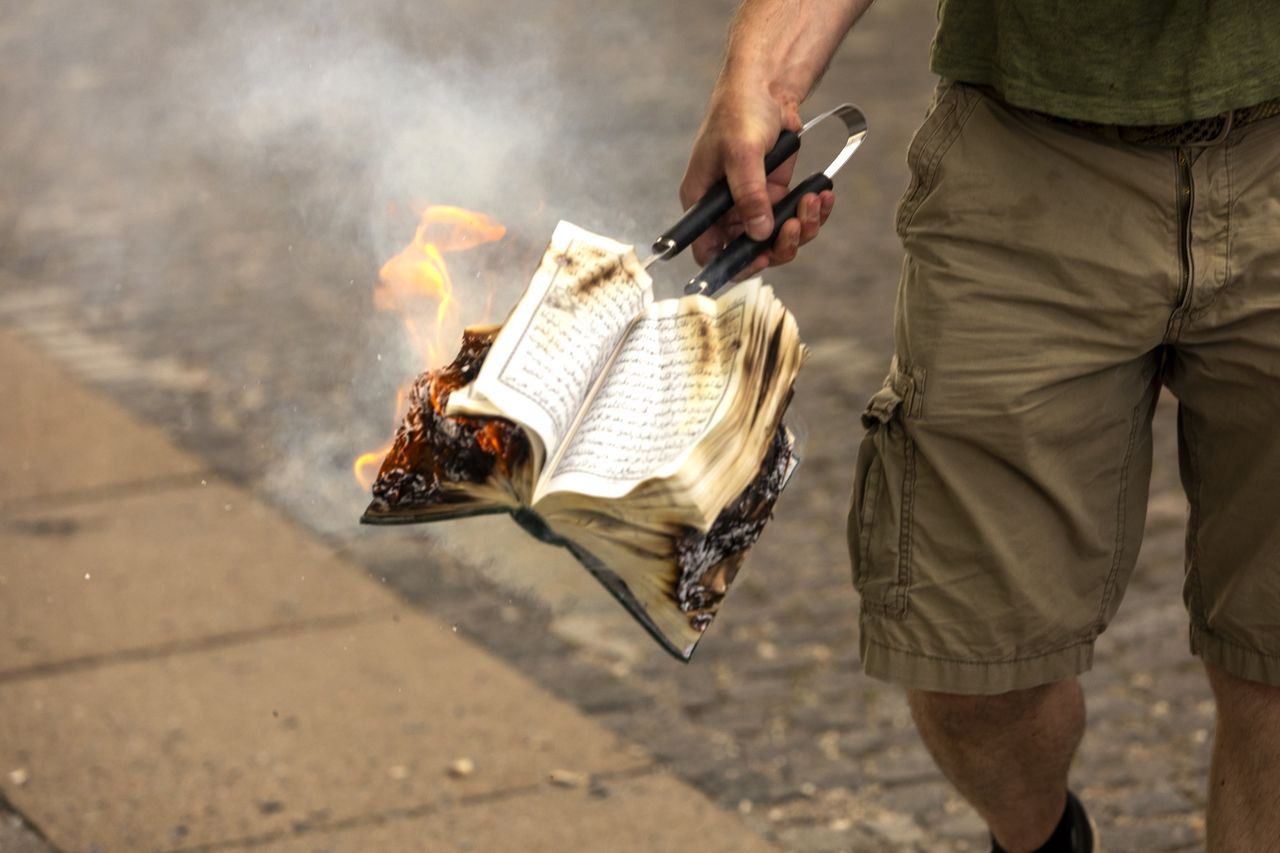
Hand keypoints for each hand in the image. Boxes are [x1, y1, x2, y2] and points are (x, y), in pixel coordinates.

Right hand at [679, 82, 835, 277]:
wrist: (766, 87)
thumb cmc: (739, 112)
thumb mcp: (741, 152)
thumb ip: (749, 194)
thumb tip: (759, 232)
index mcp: (703, 203)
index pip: (709, 250)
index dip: (732, 263)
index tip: (760, 258)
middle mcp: (726, 210)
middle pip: (750, 251)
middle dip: (777, 245)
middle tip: (795, 227)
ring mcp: (753, 204)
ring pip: (777, 238)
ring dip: (801, 227)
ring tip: (814, 200)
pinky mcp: (776, 195)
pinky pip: (796, 218)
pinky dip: (813, 212)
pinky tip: (823, 195)